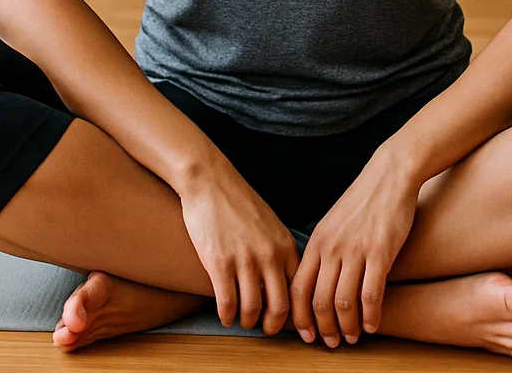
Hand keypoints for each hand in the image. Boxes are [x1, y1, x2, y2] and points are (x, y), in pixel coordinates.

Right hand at [179, 162, 299, 334]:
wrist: (210, 181)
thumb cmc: (238, 202)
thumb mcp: (271, 225)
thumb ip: (280, 252)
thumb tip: (284, 282)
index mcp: (286, 246)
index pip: (301, 291)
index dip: (298, 313)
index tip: (293, 322)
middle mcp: (269, 255)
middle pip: (281, 307)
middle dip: (275, 326)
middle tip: (268, 330)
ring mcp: (244, 260)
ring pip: (252, 309)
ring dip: (248, 322)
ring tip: (243, 322)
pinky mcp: (219, 263)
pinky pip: (227, 303)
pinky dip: (227, 316)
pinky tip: (225, 316)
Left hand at [290, 150, 419, 346]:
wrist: (389, 176)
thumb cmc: (362, 201)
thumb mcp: (332, 223)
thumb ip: (323, 250)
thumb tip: (316, 281)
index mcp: (317, 242)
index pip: (298, 288)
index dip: (300, 317)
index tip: (307, 333)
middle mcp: (332, 248)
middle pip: (318, 300)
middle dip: (323, 328)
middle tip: (331, 342)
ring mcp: (355, 250)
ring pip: (343, 301)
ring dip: (347, 326)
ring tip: (352, 337)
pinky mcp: (380, 252)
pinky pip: (371, 294)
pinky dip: (370, 316)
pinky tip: (373, 325)